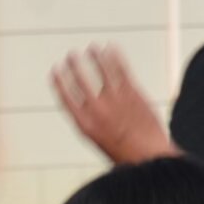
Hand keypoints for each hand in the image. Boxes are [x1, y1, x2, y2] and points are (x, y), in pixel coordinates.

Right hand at [51, 46, 173, 165]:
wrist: (148, 156)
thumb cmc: (124, 152)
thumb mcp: (97, 141)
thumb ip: (90, 120)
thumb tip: (87, 101)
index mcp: (85, 124)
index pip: (66, 97)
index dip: (59, 82)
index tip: (55, 71)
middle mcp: (98, 110)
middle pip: (81, 81)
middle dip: (74, 65)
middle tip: (70, 55)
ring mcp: (116, 100)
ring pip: (102, 72)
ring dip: (95, 57)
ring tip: (91, 47)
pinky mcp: (133, 93)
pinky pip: (121, 70)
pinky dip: (115, 57)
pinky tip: (110, 48)